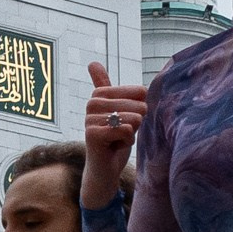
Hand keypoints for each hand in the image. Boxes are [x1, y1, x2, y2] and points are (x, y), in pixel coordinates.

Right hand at [82, 59, 145, 205]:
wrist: (104, 169)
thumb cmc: (115, 139)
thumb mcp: (119, 110)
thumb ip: (110, 88)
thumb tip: (91, 62)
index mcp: (99, 94)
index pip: (138, 92)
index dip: (142, 109)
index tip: (127, 121)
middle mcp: (91, 103)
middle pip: (137, 106)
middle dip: (137, 123)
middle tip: (123, 133)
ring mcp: (90, 119)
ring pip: (132, 119)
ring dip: (132, 134)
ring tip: (118, 140)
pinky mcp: (92, 134)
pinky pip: (126, 131)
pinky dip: (127, 142)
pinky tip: (115, 147)